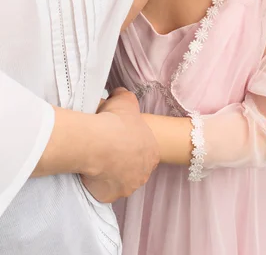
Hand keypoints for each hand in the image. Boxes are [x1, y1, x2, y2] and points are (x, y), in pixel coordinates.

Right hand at [80, 88, 158, 202]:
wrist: (97, 141)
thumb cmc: (115, 120)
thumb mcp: (126, 100)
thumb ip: (126, 97)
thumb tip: (120, 93)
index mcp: (152, 152)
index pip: (144, 150)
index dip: (131, 144)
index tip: (118, 138)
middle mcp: (144, 172)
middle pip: (134, 168)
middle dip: (122, 161)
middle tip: (106, 150)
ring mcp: (128, 187)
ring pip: (119, 181)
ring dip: (111, 173)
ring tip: (96, 160)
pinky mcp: (110, 196)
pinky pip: (104, 190)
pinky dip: (97, 184)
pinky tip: (89, 172)